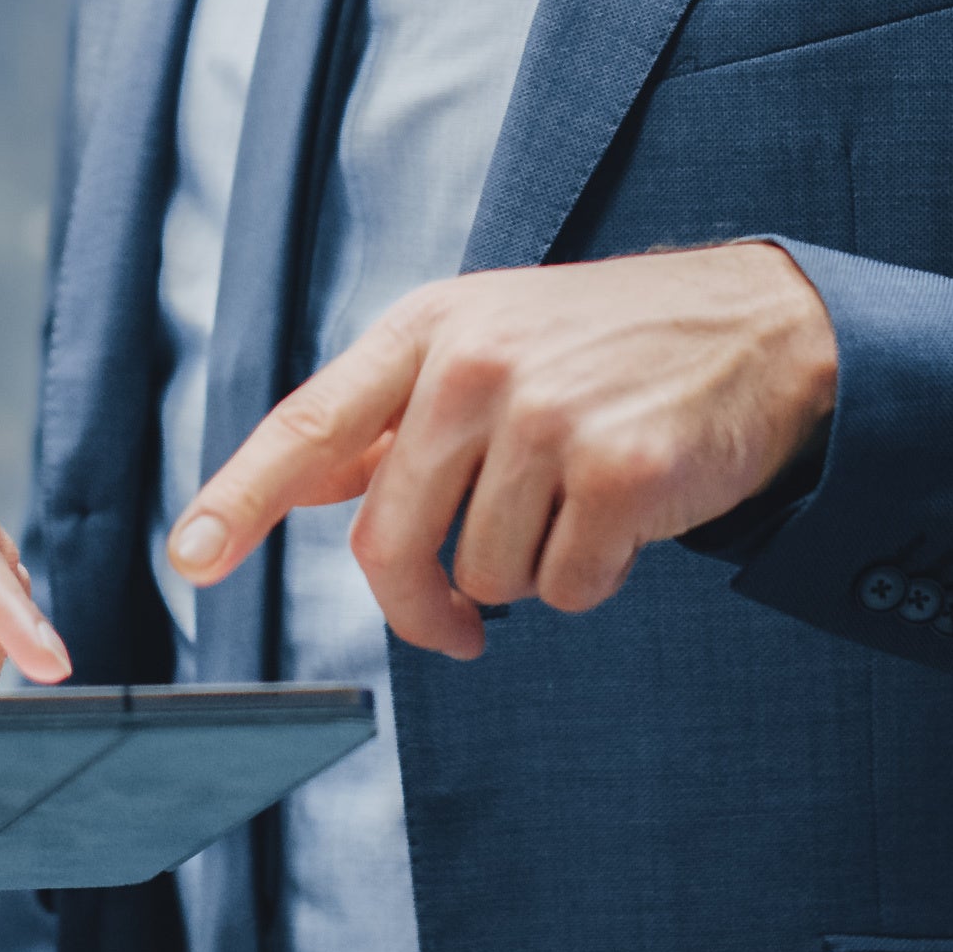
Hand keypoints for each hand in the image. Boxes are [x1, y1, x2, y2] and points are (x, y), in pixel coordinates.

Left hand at [167, 242, 836, 659]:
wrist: (762, 330)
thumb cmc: (608, 346)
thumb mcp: (488, 339)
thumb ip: (395, 413)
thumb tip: (306, 482)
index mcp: (428, 329)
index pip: (309, 427)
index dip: (239, 500)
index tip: (190, 560)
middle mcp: (476, 364)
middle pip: (390, 544)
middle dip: (420, 604)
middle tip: (455, 622)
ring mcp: (550, 415)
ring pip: (484, 577)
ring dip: (526, 574)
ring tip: (575, 504)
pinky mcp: (620, 470)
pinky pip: (563, 589)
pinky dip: (590, 579)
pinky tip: (623, 519)